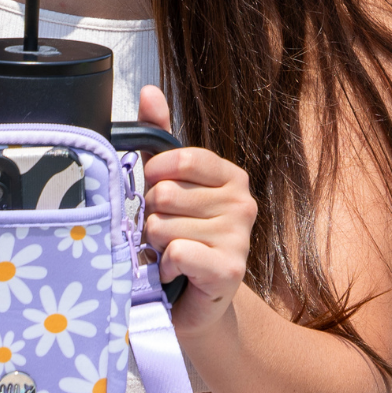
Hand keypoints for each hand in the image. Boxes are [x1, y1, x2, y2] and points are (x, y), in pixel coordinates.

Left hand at [136, 85, 258, 337]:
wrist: (191, 301)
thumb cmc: (178, 238)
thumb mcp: (166, 185)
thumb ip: (157, 138)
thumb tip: (149, 91)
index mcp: (229, 176)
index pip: (182, 158)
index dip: (154, 174)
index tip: (150, 190)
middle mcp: (242, 202)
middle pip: (166, 194)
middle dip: (150, 216)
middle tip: (159, 233)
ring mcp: (240, 237)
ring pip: (164, 225)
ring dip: (154, 244)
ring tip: (166, 254)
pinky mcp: (229, 269)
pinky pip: (177, 252)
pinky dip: (164, 264)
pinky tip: (173, 272)